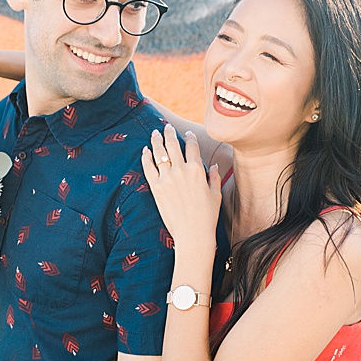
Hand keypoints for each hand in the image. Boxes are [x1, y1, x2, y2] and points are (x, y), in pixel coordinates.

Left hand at [141, 125, 220, 253]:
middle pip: (173, 145)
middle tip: (166, 127)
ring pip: (159, 152)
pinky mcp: (156, 187)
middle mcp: (182, 170)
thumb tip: (214, 166)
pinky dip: (146, 157)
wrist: (192, 233)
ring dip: (156, 140)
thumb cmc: (207, 216)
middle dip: (170, 133)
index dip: (190, 138)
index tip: (187, 134)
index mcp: (198, 170)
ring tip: (155, 133)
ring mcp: (167, 178)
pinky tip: (145, 150)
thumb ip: (215, 177)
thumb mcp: (216, 194)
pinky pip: (148, 167)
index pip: (192, 147)